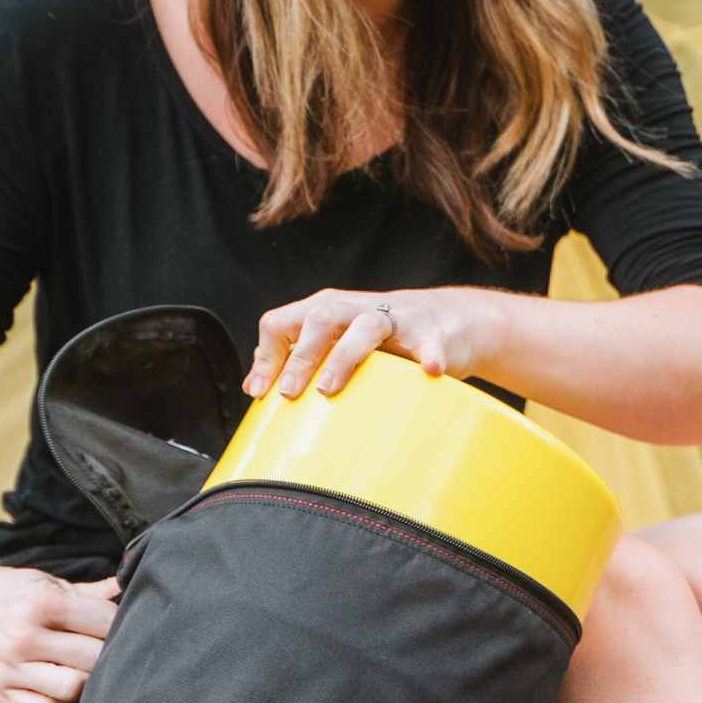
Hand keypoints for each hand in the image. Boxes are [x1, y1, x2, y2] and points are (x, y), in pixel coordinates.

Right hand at [0, 557, 120, 702]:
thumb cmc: (6, 591)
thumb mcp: (46, 581)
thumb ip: (89, 592)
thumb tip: (125, 589)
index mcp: (41, 603)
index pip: (104, 623)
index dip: (121, 626)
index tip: (120, 627)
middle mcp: (23, 638)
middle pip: (93, 659)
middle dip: (109, 656)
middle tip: (110, 652)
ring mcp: (9, 669)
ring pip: (72, 690)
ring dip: (89, 684)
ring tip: (88, 672)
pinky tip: (67, 691)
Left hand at [243, 286, 496, 398]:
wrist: (448, 321)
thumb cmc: (384, 339)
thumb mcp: (335, 340)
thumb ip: (296, 355)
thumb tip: (253, 383)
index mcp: (326, 310)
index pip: (281, 322)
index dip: (266, 356)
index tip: (260, 393)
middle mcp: (356, 308)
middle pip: (319, 319)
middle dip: (300, 356)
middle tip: (290, 393)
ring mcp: (396, 318)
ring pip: (365, 326)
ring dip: (344, 355)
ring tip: (330, 387)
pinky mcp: (432, 333)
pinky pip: (430, 345)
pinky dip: (429, 356)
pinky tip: (429, 371)